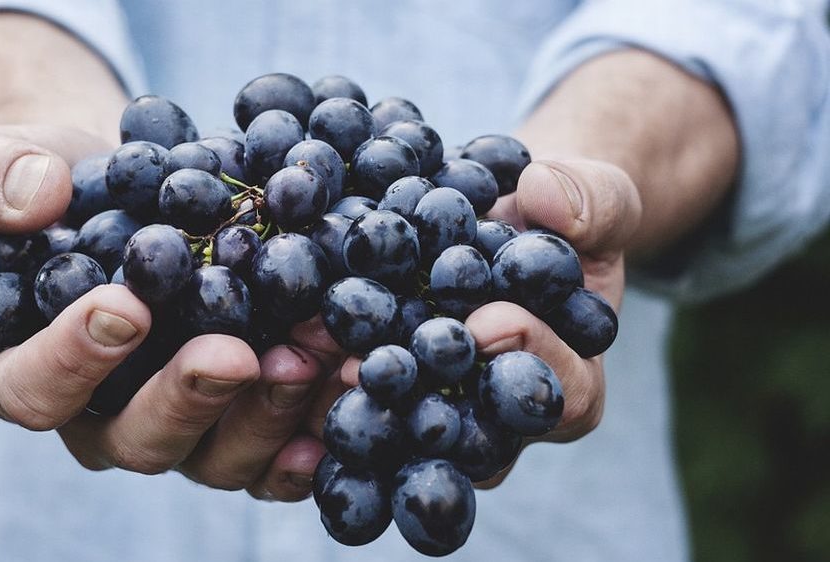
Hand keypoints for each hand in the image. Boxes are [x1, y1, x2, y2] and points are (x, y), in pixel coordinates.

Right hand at [0, 123, 341, 500]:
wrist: (138, 193)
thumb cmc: (61, 186)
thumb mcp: (3, 160)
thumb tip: (34, 197)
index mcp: (30, 369)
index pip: (33, 389)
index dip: (72, 360)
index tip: (125, 307)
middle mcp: (106, 417)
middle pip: (138, 439)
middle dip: (189, 398)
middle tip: (235, 354)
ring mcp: (183, 427)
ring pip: (218, 455)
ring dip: (269, 413)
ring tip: (314, 356)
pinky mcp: (243, 421)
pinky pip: (278, 452)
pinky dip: (315, 429)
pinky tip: (348, 391)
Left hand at [309, 157, 641, 487]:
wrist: (505, 218)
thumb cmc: (561, 216)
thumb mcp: (597, 197)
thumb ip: (590, 201)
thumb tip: (545, 196)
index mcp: (570, 382)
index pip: (562, 393)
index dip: (530, 359)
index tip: (490, 321)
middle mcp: (501, 417)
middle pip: (471, 432)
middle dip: (425, 398)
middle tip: (376, 367)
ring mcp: (439, 410)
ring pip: (404, 429)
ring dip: (360, 400)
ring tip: (317, 361)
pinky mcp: (388, 391)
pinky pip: (358, 398)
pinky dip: (320, 377)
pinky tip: (285, 352)